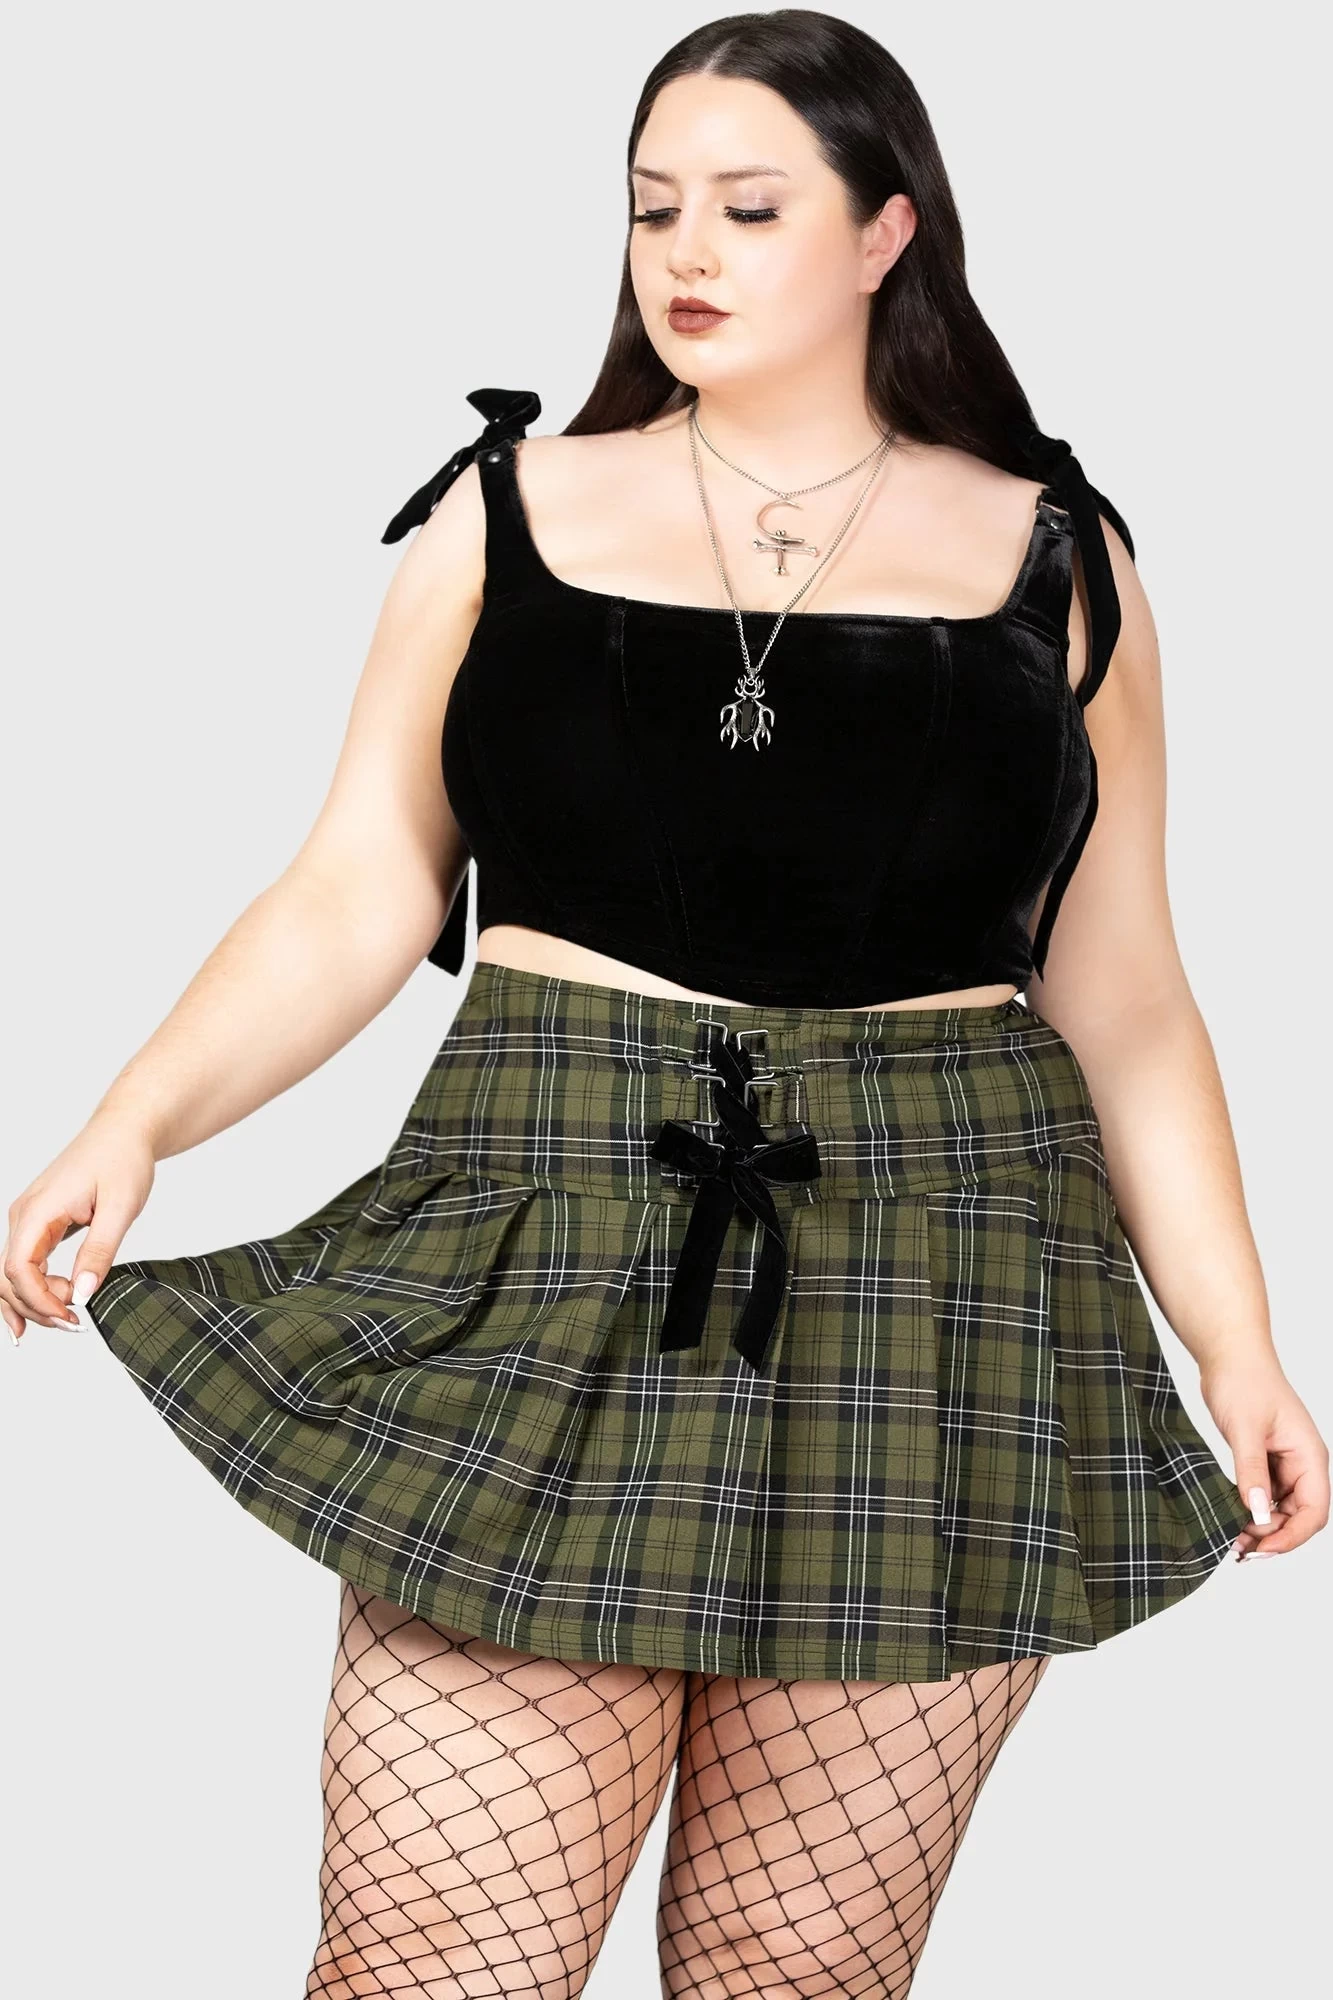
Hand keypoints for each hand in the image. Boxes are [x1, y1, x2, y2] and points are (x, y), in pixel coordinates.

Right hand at [2, 1117, 155, 1342]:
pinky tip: (44, 1313)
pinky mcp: (39, 1225)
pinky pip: (24, 1264)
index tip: (71, 1317)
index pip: (18, 1268)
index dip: (39, 1300)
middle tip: (75, 1325)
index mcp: (38, 1210)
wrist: (124, 1132)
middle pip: (8, 1278)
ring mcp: (28, 1220)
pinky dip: (31, 1290)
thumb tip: (81, 1293)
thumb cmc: (123, 1160)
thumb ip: (100, 1251)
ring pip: (12, 1274)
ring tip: (66, 1321)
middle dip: (36, 1308)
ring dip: (33, 1303)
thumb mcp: (121, 1207)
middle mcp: (24, 1216)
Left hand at [1199, 1355, 1329, 1559]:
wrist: (1228, 1355)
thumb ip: (1252, 1471)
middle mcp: (1302, 1464)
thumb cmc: (1243, 1380)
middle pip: (1299, 1517)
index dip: (1292, 1536)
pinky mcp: (1266, 1462)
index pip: (1315, 1510)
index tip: (1262, 1548)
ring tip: (1232, 1540)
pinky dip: (1251, 1511)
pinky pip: (1265, 1497)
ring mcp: (1284, 1464)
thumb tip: (1258, 1512)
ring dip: (1261, 1528)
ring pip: (1281, 1511)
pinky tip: (1231, 1519)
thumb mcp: (1244, 1428)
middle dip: (1273, 1536)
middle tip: (1239, 1548)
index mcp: (1309, 1455)